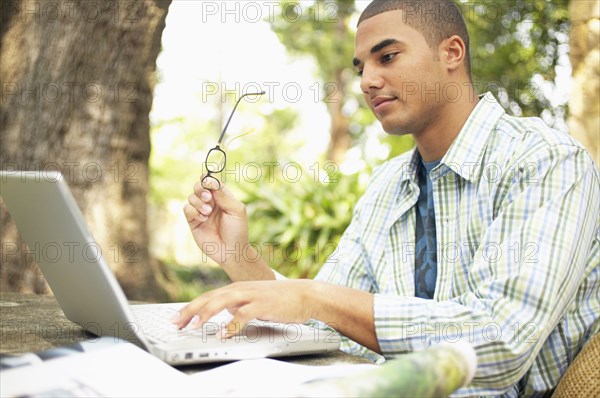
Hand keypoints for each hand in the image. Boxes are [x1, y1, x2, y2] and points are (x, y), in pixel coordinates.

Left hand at [171, 280, 312, 336]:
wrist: (305, 294)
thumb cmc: (281, 299)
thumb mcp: (254, 299)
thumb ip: (238, 303)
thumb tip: (224, 310)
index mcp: (237, 288)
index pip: (208, 296)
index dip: (190, 307)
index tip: (176, 318)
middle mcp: (241, 289)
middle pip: (210, 297)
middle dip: (191, 310)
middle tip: (176, 322)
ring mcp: (252, 295)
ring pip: (223, 301)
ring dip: (207, 313)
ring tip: (195, 325)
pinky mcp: (263, 305)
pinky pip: (244, 315)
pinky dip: (232, 325)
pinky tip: (224, 333)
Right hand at [183, 178, 273, 280]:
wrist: (231, 251)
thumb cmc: (237, 231)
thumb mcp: (236, 211)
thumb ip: (224, 196)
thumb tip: (212, 183)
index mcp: (223, 197)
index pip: (212, 182)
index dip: (209, 180)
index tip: (210, 184)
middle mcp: (211, 202)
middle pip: (198, 186)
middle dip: (200, 188)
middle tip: (207, 197)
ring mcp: (201, 211)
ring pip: (191, 197)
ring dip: (198, 202)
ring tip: (208, 212)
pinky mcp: (193, 221)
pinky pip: (187, 209)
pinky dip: (193, 211)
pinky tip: (203, 219)